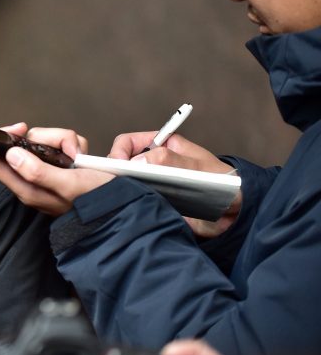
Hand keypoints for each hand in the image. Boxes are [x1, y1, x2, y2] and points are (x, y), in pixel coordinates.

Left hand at [0, 123, 113, 216]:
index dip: (3, 141)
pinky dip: (72, 145)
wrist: (121, 206)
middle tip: (66, 149)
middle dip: (46, 138)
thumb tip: (10, 155)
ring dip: (63, 141)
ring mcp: (46, 171)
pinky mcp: (60, 166)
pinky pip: (59, 146)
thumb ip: (37, 171)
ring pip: (44, 142)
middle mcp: (32, 179)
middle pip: (23, 144)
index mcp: (27, 188)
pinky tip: (81, 156)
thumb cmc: (97, 200)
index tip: (21, 130)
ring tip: (78, 156)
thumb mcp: (68, 184)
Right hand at [110, 132, 240, 237]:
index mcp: (164, 146)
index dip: (119, 152)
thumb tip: (138, 161)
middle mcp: (155, 163)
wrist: (237, 212)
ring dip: (123, 187)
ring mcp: (154, 183)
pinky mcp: (156, 201)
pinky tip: (135, 206)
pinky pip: (136, 200)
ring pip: (127, 182)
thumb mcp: (199, 168)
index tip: (118, 166)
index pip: (129, 142)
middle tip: (117, 182)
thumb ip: (170, 161)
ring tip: (126, 194)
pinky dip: (131, 202)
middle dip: (117, 170)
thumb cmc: (224, 184)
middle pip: (123, 163)